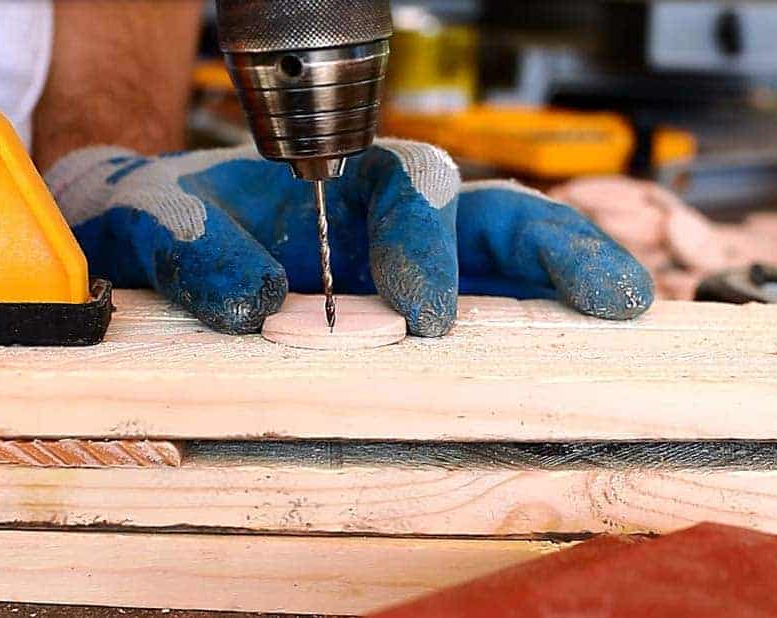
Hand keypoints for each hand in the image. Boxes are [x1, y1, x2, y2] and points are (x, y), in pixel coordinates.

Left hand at [46, 140, 652, 335]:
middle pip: (494, 215)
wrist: (150, 242)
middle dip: (554, 252)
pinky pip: (487, 316)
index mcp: (338, 178)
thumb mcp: (151, 219)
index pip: (408, 191)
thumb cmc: (161, 220)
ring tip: (626, 317)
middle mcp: (389, 218)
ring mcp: (411, 265)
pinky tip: (573, 359)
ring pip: (508, 261)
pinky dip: (533, 333)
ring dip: (568, 285)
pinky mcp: (411, 316)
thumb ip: (193, 246)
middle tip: (610, 303)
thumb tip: (257, 307)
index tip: (424, 317)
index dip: (428, 247)